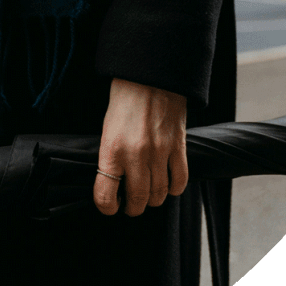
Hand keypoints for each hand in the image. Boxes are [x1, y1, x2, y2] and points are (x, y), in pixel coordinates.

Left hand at [93, 78, 188, 216]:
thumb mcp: (107, 129)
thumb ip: (111, 156)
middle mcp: (136, 155)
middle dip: (132, 208)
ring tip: (148, 196)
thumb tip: (113, 181)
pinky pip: (180, 181)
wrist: (148, 77)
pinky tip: (168, 184)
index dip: (106, 207)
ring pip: (159, 195)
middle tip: (130, 205)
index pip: (106, 194)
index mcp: (112, 149)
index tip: (109, 207)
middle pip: (137, 200)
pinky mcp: (178, 147)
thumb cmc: (124, 101)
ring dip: (153, 200)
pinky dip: (174, 188)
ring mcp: (160, 153)